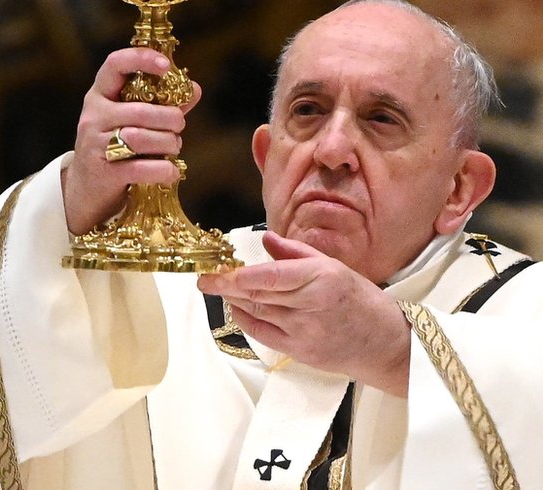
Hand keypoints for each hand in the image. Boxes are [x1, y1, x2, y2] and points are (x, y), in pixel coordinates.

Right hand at [62, 47, 200, 234]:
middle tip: (179, 126)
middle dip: (169, 118)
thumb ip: (162, 105)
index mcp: (100, 95)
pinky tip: (171, 171)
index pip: (114, 64)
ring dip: (168, 143)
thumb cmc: (116, 147)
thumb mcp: (132, 121)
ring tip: (174, 147)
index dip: (141, 59)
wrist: (87, 188)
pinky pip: (140, 168)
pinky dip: (163, 170)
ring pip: (140, 138)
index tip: (166, 66)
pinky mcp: (103, 172)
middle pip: (140, 110)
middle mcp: (93, 116)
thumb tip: (194, 89)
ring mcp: (95, 144)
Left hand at [197, 231, 410, 395]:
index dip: (238, 275)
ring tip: (219, 289)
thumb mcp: (334, 267)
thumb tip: (266, 239)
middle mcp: (311, 305)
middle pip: (257, 294)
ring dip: (234, 300)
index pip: (271, 276)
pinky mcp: (300, 352)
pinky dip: (246, 319)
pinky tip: (238, 308)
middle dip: (226, 286)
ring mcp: (304, 332)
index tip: (215, 271)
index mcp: (322, 278)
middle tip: (206, 278)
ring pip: (257, 312)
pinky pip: (262, 334)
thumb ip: (295, 253)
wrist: (386, 344)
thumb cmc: (361, 300)